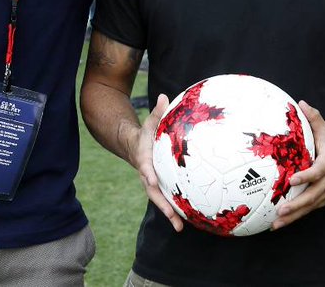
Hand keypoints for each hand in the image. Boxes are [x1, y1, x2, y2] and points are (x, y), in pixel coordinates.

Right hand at [132, 94, 183, 231]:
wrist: (134, 146)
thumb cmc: (146, 133)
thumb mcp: (150, 121)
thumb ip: (158, 112)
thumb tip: (164, 96)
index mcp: (144, 159)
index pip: (145, 167)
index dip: (148, 173)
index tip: (152, 178)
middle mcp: (148, 175)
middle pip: (153, 192)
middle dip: (161, 205)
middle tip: (171, 216)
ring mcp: (153, 183)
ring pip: (161, 200)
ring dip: (170, 214)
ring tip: (181, 228)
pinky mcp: (160, 187)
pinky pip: (168, 199)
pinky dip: (177, 209)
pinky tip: (190, 220)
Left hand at [272, 101, 324, 229]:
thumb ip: (314, 118)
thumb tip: (300, 103)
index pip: (316, 172)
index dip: (305, 177)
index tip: (292, 180)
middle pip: (311, 197)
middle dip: (296, 206)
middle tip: (280, 211)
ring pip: (308, 208)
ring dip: (293, 217)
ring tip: (275, 224)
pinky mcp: (321, 201)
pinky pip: (307, 211)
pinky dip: (294, 219)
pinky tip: (279, 224)